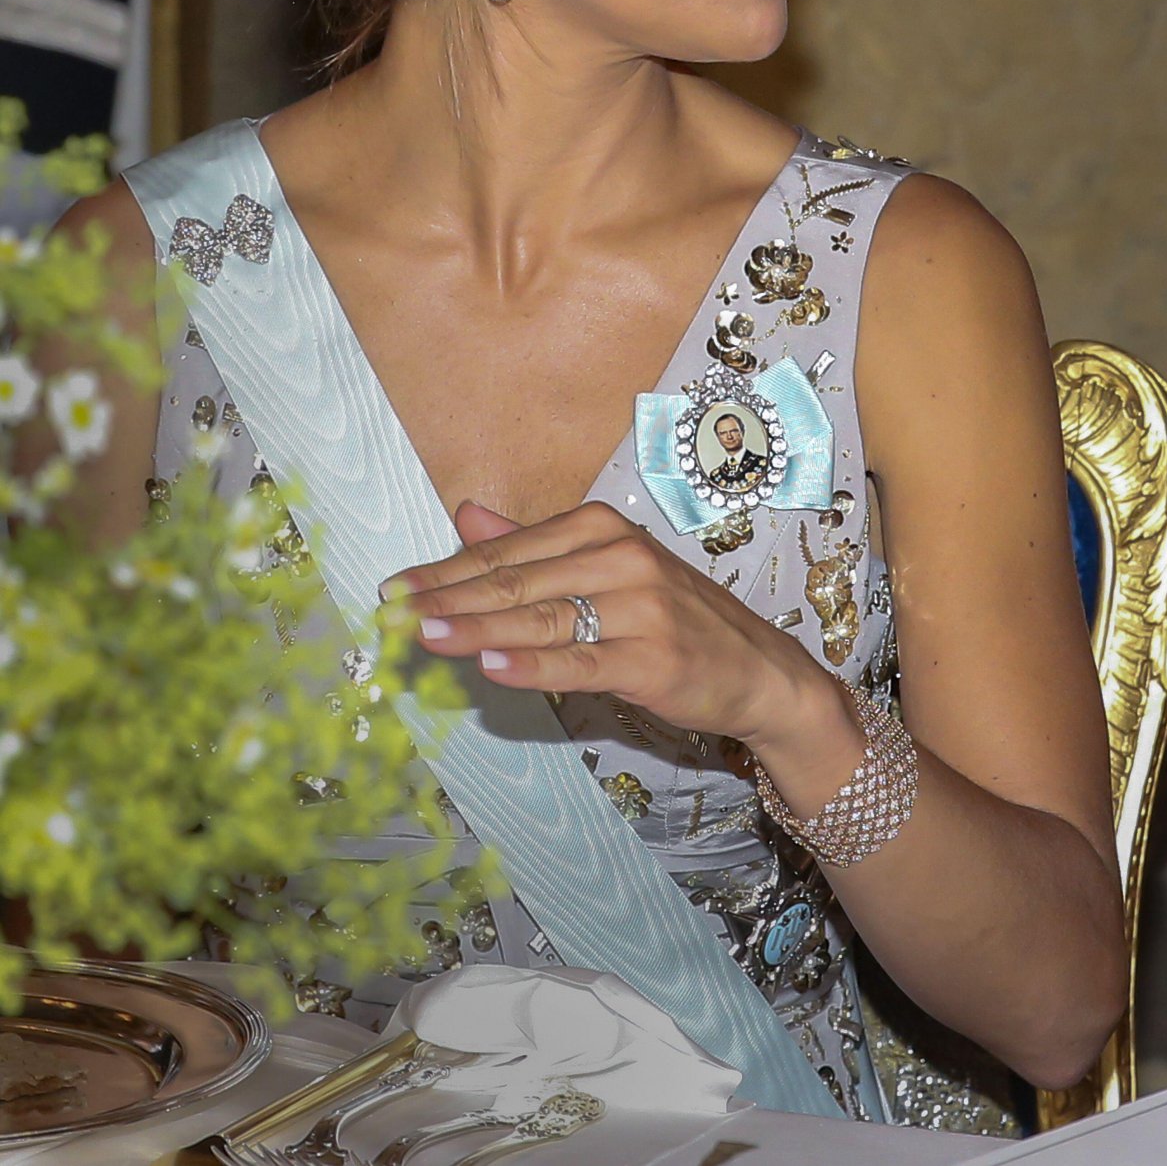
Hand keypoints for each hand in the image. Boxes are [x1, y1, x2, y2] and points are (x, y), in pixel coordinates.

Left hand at [379, 499, 819, 747]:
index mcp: (601, 528)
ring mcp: (639, 607)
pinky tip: (490, 667)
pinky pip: (579, 662)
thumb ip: (533, 544)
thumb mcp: (607, 567)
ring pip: (540, 620)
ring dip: (475, 628)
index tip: (394, 589)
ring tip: (423, 637)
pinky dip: (531, 665)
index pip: (508, 551)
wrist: (758, 670)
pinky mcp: (651, 657)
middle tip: (391, 616)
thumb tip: (465, 513)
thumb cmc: (675, 618)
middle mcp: (620, 557)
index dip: (446, 571)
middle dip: (447, 600)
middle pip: (516, 582)